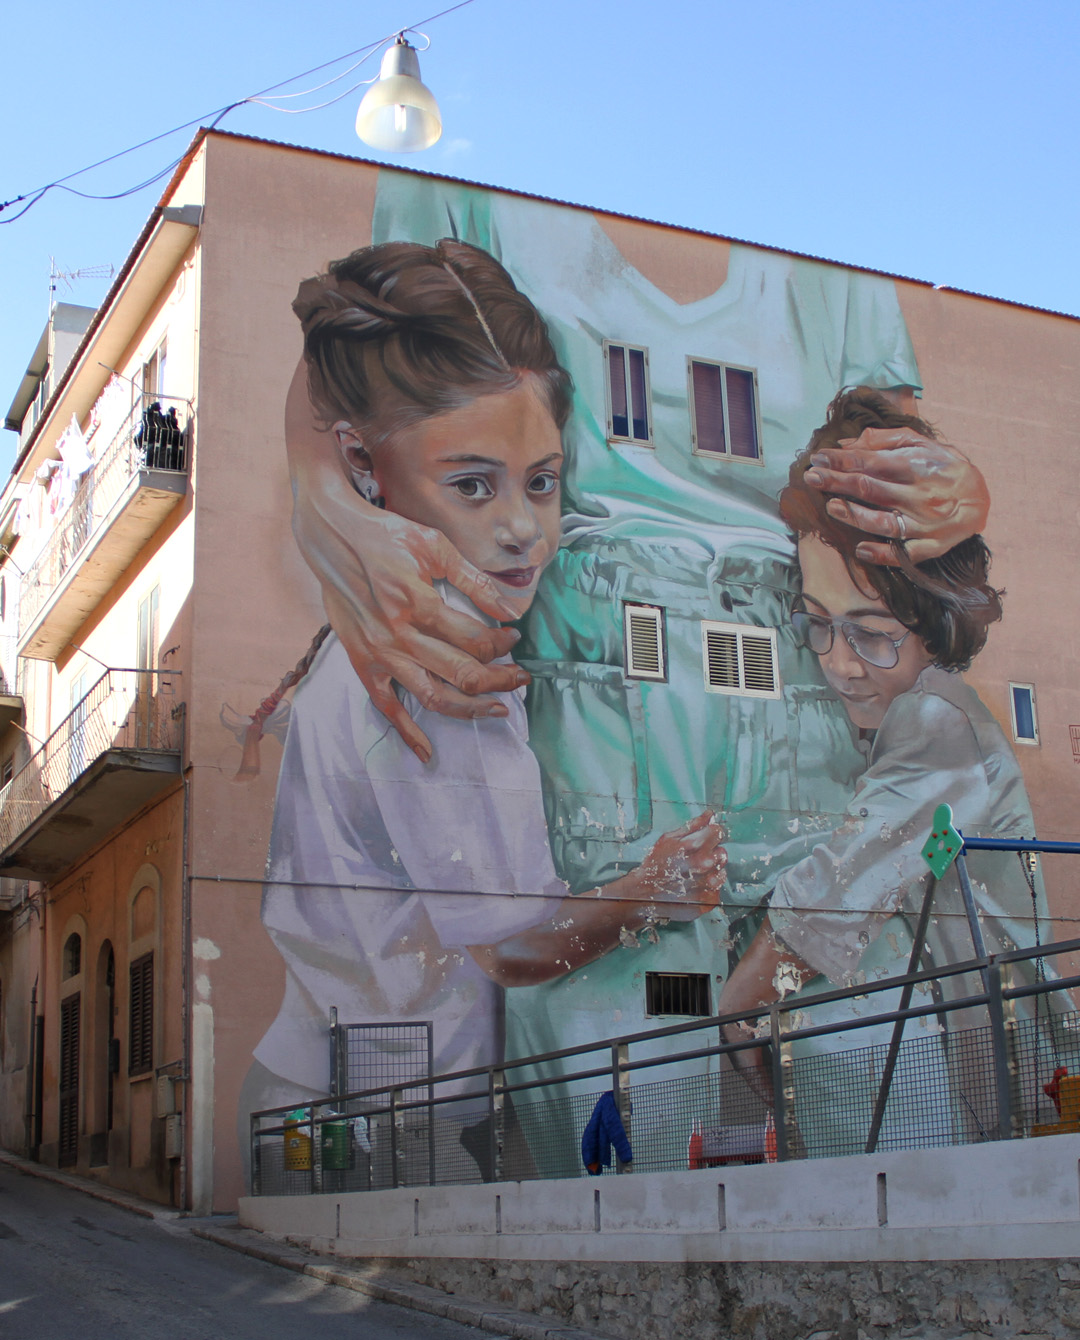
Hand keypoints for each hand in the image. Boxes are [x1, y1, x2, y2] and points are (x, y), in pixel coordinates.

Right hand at [286, 365, 529, 760]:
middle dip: (500, 680)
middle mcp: (399, 636)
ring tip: (498, 709)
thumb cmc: (386, 536)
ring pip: (434, 697)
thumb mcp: (435, 546)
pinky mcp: (362, 663)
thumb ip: (474, 580)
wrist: (332, 537)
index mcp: (419, 604)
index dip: (503, 643)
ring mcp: (379, 654)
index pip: (477, 640)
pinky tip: (427, 752)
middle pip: (463, 674)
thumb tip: (509, 608)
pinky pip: (387, 708)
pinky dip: (407, 733)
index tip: (513, 637)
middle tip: (521, 679)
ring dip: (471, 708)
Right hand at [626, 811, 726, 920]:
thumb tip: (710, 815)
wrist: (644, 893)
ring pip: (721, 869)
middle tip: (694, 859)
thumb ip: (692, 826)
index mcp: (694, 846)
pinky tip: (694, 885)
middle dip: (711, 853)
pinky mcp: (709, 899)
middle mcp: (704, 864)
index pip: (718, 832)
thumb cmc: (654, 865)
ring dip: (711, 870)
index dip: (710, 834)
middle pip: (722, 851)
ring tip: (693, 874)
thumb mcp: (668, 839)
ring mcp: (708, 883)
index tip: (703, 839)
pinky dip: (708, 886)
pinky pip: (718, 887)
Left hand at [803, 425, 989, 564]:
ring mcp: (925, 524)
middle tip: (812, 478)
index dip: (841, 460)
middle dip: (838, 482)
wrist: (981, 498)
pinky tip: (861, 550)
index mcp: (917, 466)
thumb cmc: (943, 467)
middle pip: (871, 489)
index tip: (818, 459)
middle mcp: (920, 496)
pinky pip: (904, 554)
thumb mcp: (921, 444)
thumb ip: (883, 441)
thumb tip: (845, 444)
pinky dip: (883, 554)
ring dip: (855, 516)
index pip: (871, 462)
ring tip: (832, 508)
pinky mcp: (931, 546)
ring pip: (884, 523)